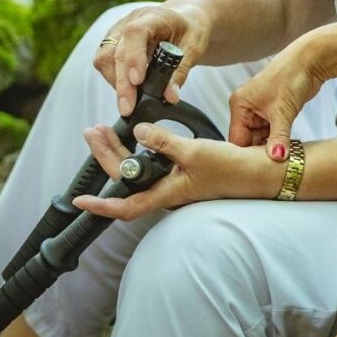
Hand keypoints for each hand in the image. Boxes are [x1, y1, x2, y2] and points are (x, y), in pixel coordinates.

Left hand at [72, 122, 282, 220]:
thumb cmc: (230, 169)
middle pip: (126, 179)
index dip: (100, 206)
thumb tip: (139, 130)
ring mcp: (174, 182)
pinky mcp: (183, 172)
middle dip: (106, 156)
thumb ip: (164, 141)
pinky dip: (142, 148)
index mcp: (166, 193)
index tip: (79, 200)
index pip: (125, 206)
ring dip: (120, 150)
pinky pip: (154, 163)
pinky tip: (140, 135)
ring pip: (138, 170)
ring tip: (107, 131)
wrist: (257, 173)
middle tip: (92, 132)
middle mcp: (166, 190)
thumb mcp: (194, 151)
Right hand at [93, 4, 211, 116]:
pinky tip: (127, 90)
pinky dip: (113, 78)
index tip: (138, 81)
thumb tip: (170, 96)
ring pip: (105, 58)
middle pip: (117, 51)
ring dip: (115, 82)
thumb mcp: (194, 47)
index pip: (135, 33)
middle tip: (128, 108)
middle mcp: (130, 21)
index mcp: (154, 17)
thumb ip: (181, 70)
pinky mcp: (113, 42)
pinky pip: (104, 61)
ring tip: (129, 101)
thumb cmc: (190, 29)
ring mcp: (118, 30)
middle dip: (122, 83)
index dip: (134, 57)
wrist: (184, 19)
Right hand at [228, 42, 323, 159]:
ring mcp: (260, 109)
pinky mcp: (274, 111)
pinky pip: (271, 132)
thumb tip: (276, 159)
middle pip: (248, 141)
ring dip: (271, 146)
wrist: (311, 60)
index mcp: (239, 105)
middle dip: (260, 152)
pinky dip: (278, 140)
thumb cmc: (292, 76)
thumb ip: (279, 137)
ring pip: (261, 138)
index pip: (237, 140)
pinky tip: (287, 147)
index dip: (247, 156)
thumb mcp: (283, 111)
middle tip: (273, 166)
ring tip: (282, 156)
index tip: (257, 171)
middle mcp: (246, 107)